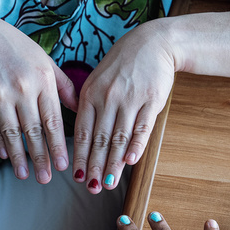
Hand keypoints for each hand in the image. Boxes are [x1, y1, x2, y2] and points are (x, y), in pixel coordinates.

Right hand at [0, 14, 78, 183]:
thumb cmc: (15, 49)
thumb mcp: (44, 60)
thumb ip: (63, 85)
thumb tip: (80, 109)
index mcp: (43, 79)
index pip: (53, 119)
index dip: (58, 145)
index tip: (63, 165)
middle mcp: (22, 87)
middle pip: (34, 130)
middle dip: (41, 157)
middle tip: (46, 179)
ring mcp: (0, 94)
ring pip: (12, 132)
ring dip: (19, 157)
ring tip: (25, 175)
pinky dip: (0, 143)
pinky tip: (7, 156)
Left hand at [73, 21, 174, 192]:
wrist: (153, 43)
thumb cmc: (122, 65)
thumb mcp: (97, 79)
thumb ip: (86, 104)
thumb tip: (78, 134)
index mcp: (91, 94)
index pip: (82, 132)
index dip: (79, 156)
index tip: (76, 176)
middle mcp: (108, 98)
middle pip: (99, 139)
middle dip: (94, 166)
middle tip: (91, 187)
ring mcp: (130, 99)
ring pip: (119, 137)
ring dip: (113, 163)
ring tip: (108, 182)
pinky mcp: (152, 100)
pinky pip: (142, 126)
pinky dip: (136, 145)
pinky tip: (130, 161)